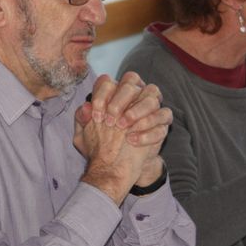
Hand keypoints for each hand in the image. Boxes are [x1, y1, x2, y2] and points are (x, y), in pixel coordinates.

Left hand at [74, 74, 171, 197]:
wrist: (117, 165)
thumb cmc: (101, 144)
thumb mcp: (83, 135)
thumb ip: (81, 119)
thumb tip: (86, 106)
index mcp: (112, 93)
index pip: (107, 81)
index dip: (101, 95)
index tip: (96, 116)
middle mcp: (133, 94)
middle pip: (131, 80)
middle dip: (119, 100)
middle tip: (110, 121)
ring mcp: (150, 106)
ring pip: (152, 94)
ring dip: (137, 110)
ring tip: (123, 128)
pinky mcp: (162, 121)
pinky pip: (164, 115)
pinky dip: (148, 129)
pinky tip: (133, 140)